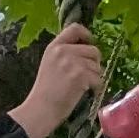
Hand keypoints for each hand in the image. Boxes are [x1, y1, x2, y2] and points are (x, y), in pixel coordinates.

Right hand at [8, 22, 104, 137]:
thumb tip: (86, 50)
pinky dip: (96, 87)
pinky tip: (85, 92)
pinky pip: (98, 78)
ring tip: (83, 86)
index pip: (75, 28)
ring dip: (95, 76)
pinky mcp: (80, 75)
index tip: (90, 44)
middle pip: (92, 49)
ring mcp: (72, 62)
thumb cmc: (45, 92)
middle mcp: (63, 51)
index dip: (87, 35)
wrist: (41, 109)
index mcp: (54, 47)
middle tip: (89, 74)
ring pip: (97, 65)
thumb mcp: (50, 64)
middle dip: (95, 62)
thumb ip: (64, 54)